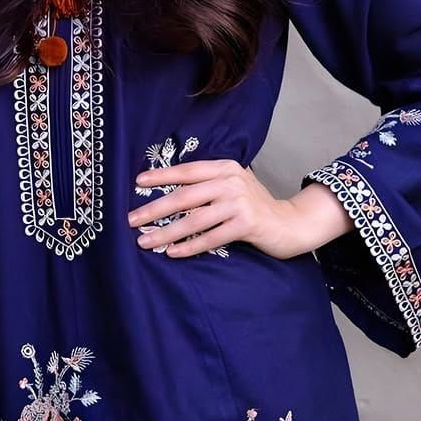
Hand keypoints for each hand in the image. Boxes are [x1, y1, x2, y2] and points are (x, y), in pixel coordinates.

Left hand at [127, 158, 352, 259]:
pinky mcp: (246, 224)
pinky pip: (210, 237)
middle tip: (131, 220)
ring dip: (166, 232)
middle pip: (184, 196)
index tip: (137, 183)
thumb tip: (168, 192)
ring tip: (145, 241)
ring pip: (193, 220)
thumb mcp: (233, 186)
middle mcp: (231, 181)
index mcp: (225, 167)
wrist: (290, 223)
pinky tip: (172, 253)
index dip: (161, 176)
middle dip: (154, 209)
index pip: (187, 171)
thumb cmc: (254, 206)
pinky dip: (189, 246)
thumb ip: (208, 185)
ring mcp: (239, 202)